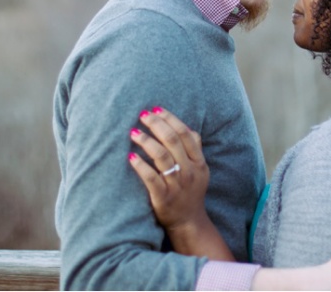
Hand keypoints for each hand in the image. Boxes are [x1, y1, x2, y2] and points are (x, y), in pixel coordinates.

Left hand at [128, 107, 210, 232]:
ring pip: (161, 156)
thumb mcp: (200, 170)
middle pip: (172, 141)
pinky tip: (131, 157)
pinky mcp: (163, 197)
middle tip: (142, 115)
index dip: (170, 119)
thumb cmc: (191, 191)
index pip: (185, 134)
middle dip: (156, 124)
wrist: (189, 222)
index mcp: (198, 162)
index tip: (156, 109)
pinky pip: (151, 178)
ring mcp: (177, 185)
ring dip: (146, 141)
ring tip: (133, 132)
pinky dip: (141, 166)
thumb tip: (188, 127)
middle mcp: (189, 171)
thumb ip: (195, 149)